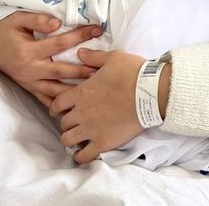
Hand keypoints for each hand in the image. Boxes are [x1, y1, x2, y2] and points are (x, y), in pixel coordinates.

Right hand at [0, 12, 100, 107]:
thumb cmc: (5, 28)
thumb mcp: (17, 18)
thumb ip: (37, 20)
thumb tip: (57, 23)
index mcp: (28, 51)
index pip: (59, 43)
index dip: (79, 36)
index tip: (97, 30)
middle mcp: (29, 69)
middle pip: (61, 71)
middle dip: (83, 70)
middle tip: (103, 69)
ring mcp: (29, 81)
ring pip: (56, 90)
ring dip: (75, 90)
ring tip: (95, 89)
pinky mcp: (28, 88)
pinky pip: (46, 99)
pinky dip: (60, 104)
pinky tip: (76, 105)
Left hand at [51, 49, 152, 163]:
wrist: (152, 92)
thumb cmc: (134, 73)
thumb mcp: (113, 58)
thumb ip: (94, 57)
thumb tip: (80, 52)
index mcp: (81, 93)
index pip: (56, 104)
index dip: (56, 107)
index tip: (60, 109)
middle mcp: (81, 112)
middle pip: (63, 123)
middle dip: (67, 122)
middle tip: (75, 122)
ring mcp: (91, 129)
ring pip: (68, 140)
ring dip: (71, 138)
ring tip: (78, 138)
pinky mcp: (103, 142)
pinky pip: (84, 156)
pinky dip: (81, 156)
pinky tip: (84, 153)